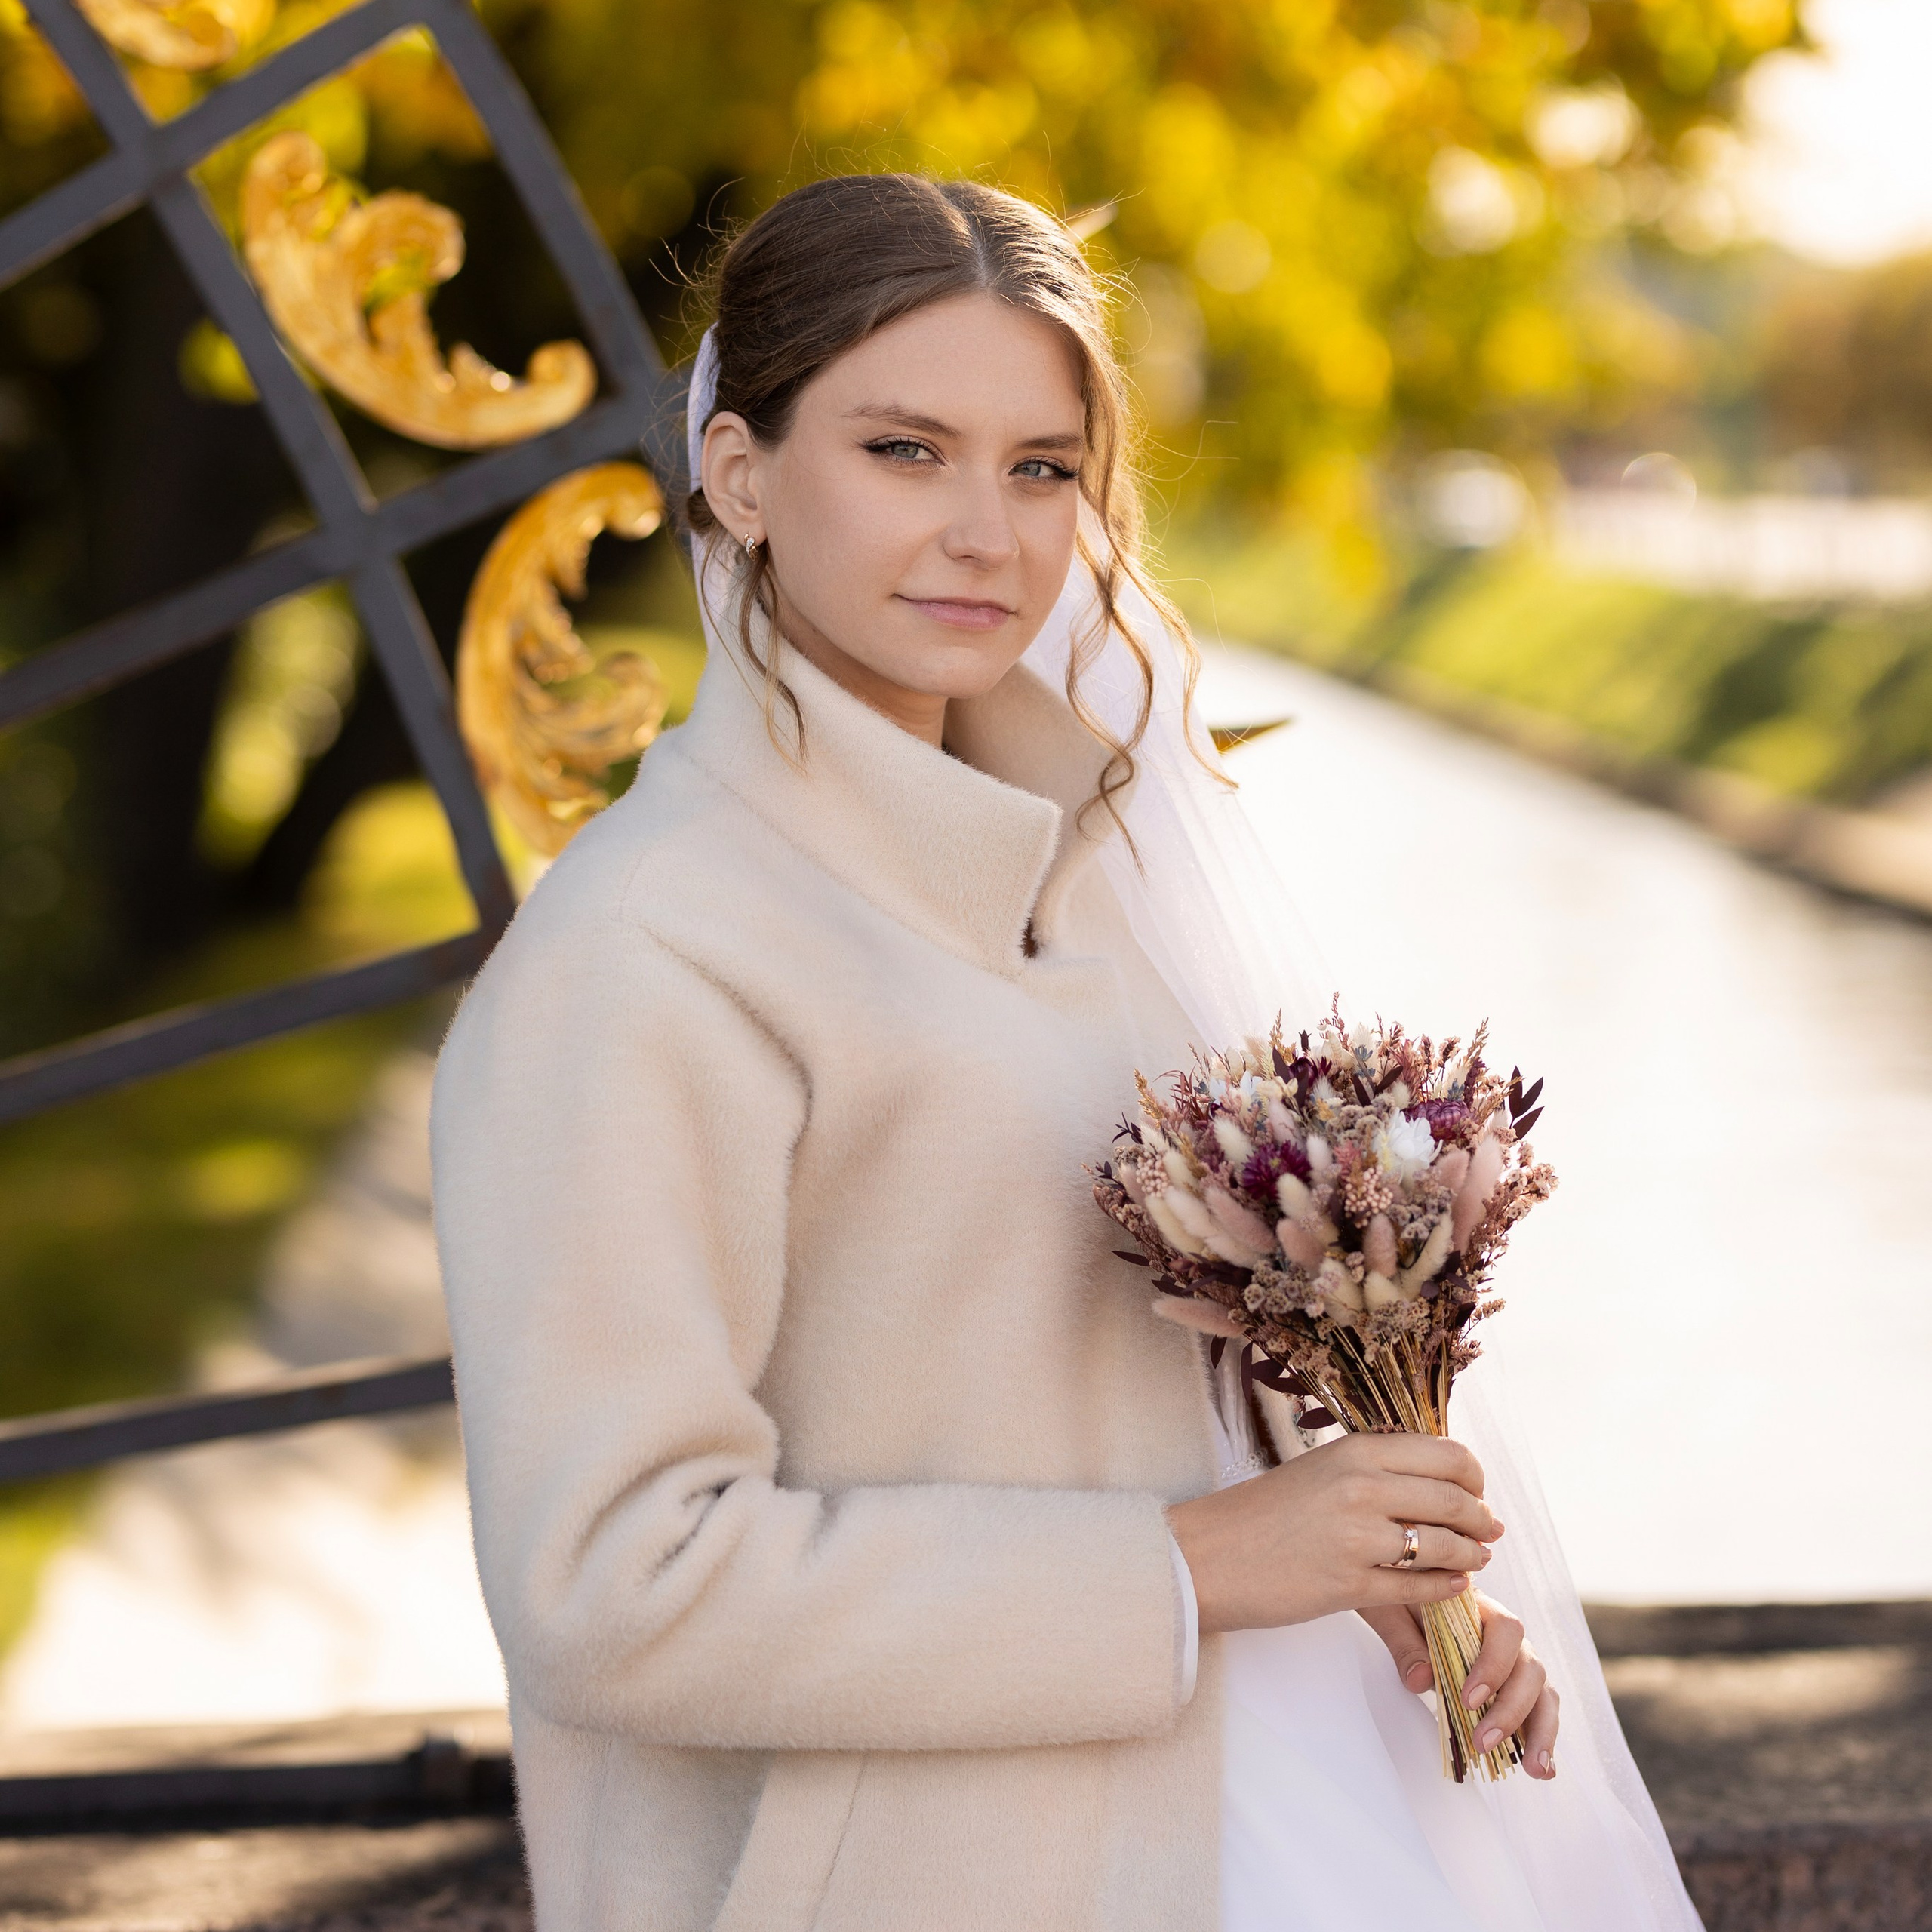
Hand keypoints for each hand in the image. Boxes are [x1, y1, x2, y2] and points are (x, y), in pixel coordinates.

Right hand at [1165, 1432, 1500, 1634]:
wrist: (1208, 1555)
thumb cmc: (1263, 1512)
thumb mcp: (1322, 1470)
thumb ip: (1376, 1468)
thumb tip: (1440, 1477)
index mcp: (1355, 1451)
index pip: (1448, 1455)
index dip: (1474, 1478)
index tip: (1475, 1493)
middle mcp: (1361, 1487)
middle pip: (1456, 1499)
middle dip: (1481, 1520)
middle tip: (1487, 1532)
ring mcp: (1357, 1538)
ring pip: (1445, 1546)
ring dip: (1470, 1556)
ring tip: (1474, 1561)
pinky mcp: (1350, 1585)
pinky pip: (1420, 1587)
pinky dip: (1446, 1589)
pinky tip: (1452, 1586)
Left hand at [1360, 1593, 1560, 1779]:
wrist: (1405, 1599)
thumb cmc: (1403, 1603)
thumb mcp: (1394, 1613)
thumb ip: (1405, 1643)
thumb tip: (1421, 1680)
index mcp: (1482, 1608)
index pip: (1506, 1630)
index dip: (1493, 1666)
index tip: (1469, 1699)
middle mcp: (1507, 1636)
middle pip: (1531, 1668)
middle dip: (1511, 1710)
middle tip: (1483, 1742)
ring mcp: (1516, 1662)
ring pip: (1542, 1693)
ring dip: (1540, 1732)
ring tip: (1535, 1770)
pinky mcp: (1515, 1687)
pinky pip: (1538, 1710)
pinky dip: (1541, 1738)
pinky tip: (1542, 1769)